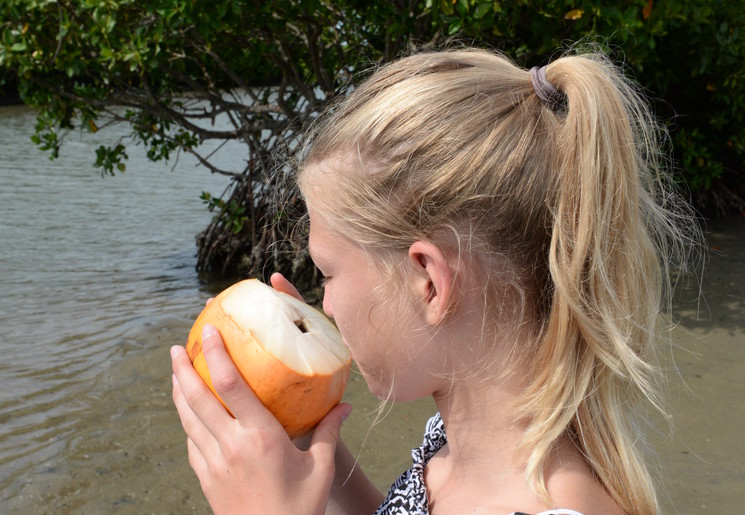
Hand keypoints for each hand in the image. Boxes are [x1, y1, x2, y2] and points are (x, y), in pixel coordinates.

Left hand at [171, 276, 351, 514]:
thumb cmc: (300, 509)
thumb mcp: (320, 469)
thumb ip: (328, 433)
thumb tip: (345, 405)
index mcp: (260, 437)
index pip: (231, 386)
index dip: (216, 355)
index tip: (209, 331)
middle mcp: (231, 446)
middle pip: (198, 398)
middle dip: (183, 368)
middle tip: (177, 346)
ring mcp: (214, 464)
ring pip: (188, 419)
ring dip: (180, 392)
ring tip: (176, 371)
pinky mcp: (207, 479)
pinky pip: (192, 442)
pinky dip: (187, 421)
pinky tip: (189, 413)